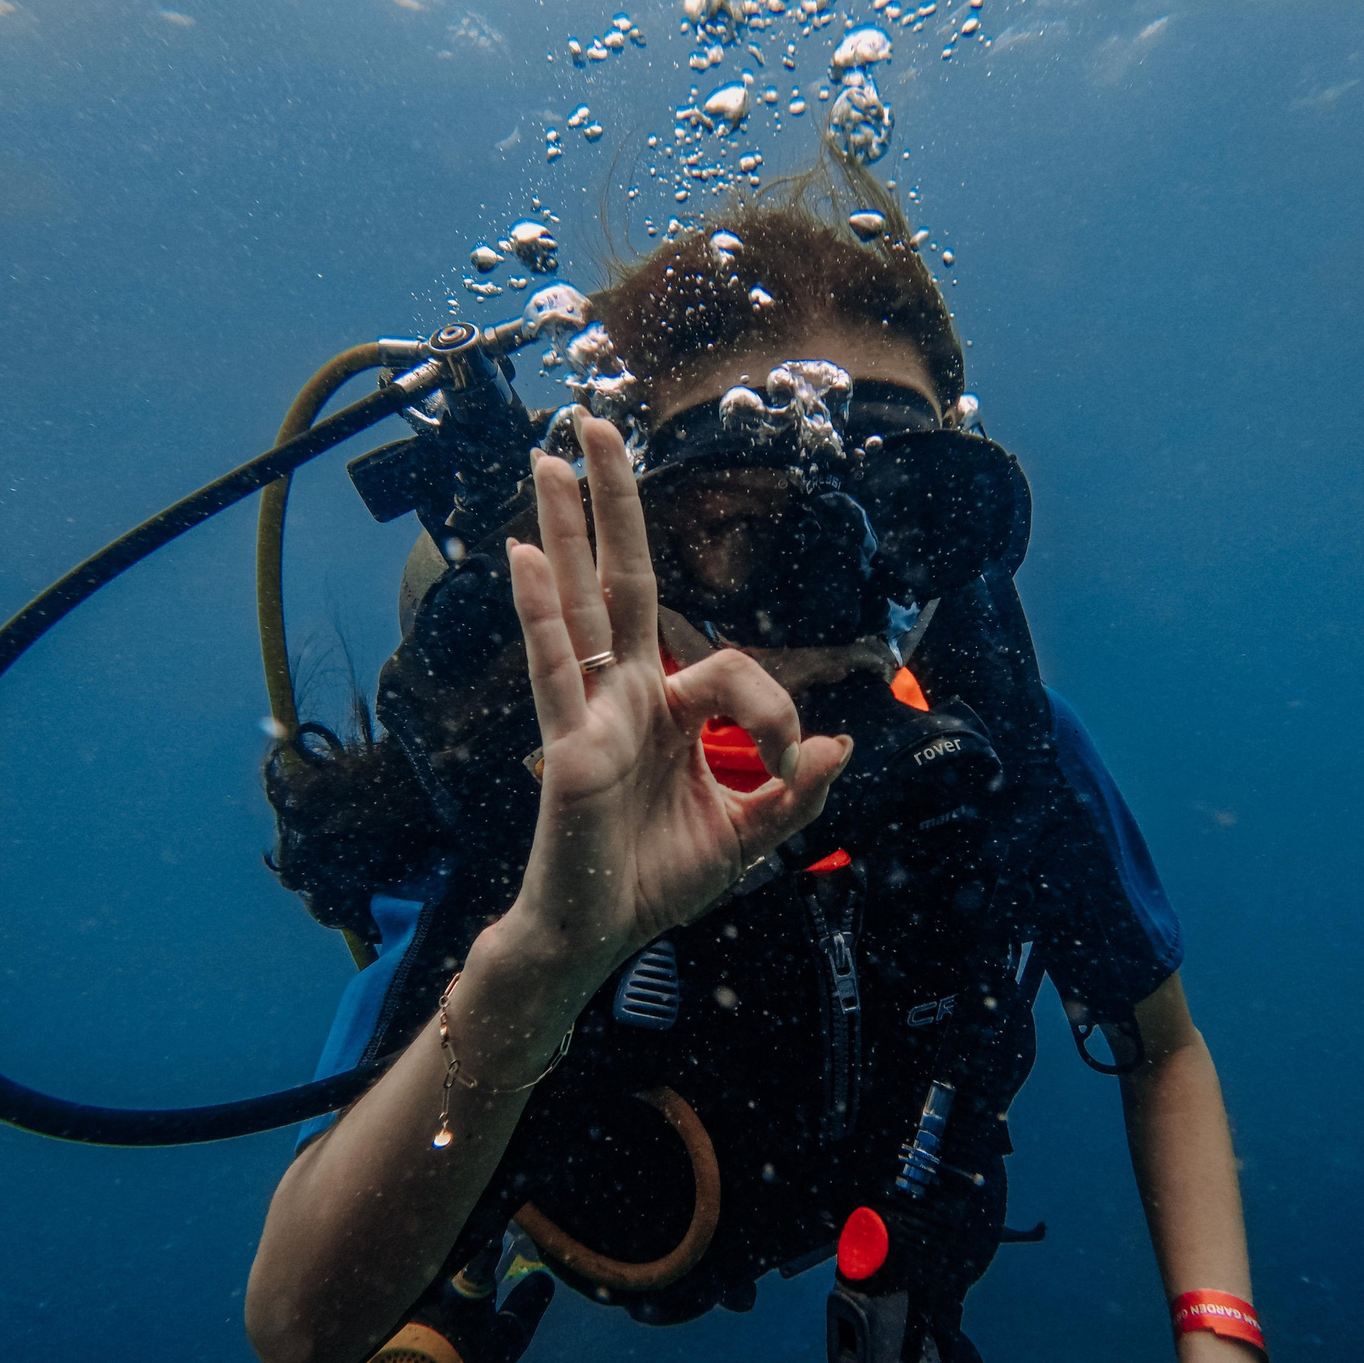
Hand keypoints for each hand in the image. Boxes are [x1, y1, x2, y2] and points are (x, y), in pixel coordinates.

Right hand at [501, 416, 850, 988]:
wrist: (598, 937)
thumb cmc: (654, 884)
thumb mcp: (746, 838)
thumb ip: (793, 794)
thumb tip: (840, 745)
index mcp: (669, 713)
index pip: (732, 669)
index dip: (777, 711)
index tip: (795, 764)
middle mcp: (626, 698)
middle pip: (622, 584)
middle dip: (613, 506)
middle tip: (593, 425)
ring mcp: (592, 714)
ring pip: (582, 605)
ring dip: (567, 528)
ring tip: (550, 456)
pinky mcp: (568, 746)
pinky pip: (556, 669)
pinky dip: (539, 611)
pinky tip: (522, 555)